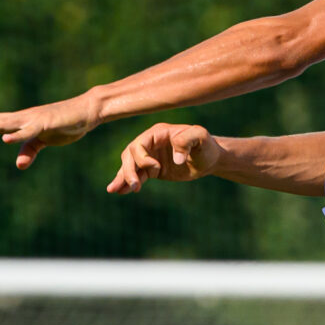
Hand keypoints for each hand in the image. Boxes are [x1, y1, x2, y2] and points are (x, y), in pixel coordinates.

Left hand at [0, 95, 99, 170]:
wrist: (86, 111)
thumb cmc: (65, 124)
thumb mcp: (45, 141)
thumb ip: (30, 150)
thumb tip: (19, 165)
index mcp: (20, 123)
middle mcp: (22, 119)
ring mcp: (33, 121)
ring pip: (4, 123)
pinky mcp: (46, 125)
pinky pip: (29, 131)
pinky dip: (16, 134)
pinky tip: (4, 138)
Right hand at [108, 123, 222, 194]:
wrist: (209, 158)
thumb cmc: (206, 145)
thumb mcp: (201, 137)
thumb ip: (187, 140)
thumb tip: (175, 159)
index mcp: (158, 133)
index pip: (140, 144)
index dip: (143, 157)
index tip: (157, 168)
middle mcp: (150, 143)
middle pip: (130, 155)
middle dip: (129, 170)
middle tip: (134, 186)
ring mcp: (150, 156)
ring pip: (130, 166)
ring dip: (123, 177)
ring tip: (114, 190)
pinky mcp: (153, 170)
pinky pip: (137, 175)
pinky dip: (128, 183)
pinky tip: (120, 191)